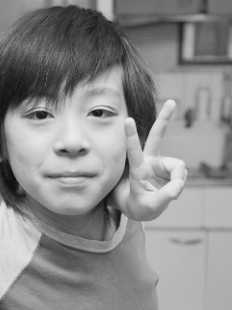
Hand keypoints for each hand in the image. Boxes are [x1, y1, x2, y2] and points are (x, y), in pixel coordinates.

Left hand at [111, 100, 186, 221]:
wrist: (143, 208)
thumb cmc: (141, 206)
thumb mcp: (149, 207)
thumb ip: (163, 198)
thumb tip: (178, 186)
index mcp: (138, 170)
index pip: (133, 151)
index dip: (131, 137)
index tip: (127, 120)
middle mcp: (149, 162)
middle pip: (157, 136)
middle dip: (165, 119)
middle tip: (171, 101)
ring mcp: (161, 164)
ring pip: (179, 168)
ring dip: (178, 181)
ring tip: (169, 194)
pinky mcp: (170, 168)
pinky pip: (182, 175)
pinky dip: (179, 186)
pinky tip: (172, 192)